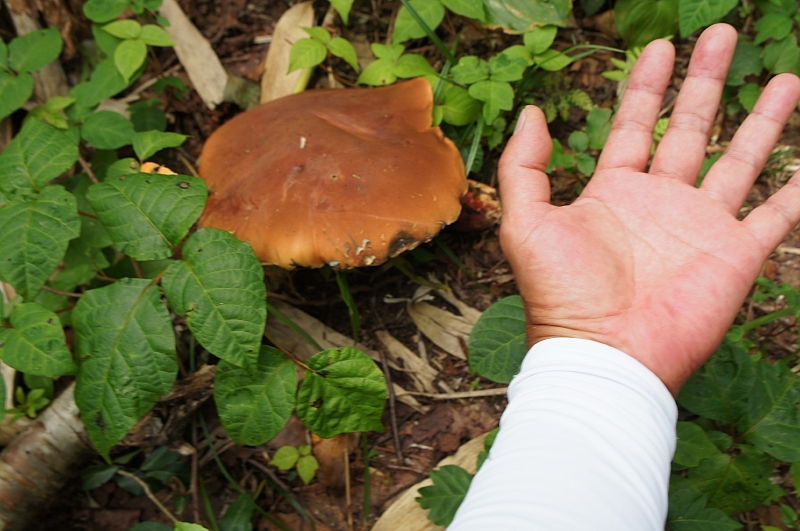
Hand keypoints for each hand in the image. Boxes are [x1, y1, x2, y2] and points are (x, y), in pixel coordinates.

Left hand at [499, 24, 799, 395]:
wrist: (606, 354)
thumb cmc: (561, 295)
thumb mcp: (527, 223)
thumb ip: (525, 167)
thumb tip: (532, 112)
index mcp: (613, 191)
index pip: (635, 124)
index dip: (648, 86)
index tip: (661, 46)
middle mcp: (660, 202)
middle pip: (690, 128)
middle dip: (706, 81)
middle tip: (722, 35)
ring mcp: (700, 226)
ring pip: (739, 160)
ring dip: (761, 120)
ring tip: (785, 78)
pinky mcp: (735, 254)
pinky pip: (777, 215)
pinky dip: (797, 190)